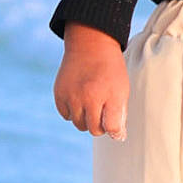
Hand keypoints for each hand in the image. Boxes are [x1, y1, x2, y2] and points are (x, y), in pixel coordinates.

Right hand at [53, 23, 129, 140]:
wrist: (91, 45)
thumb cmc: (110, 69)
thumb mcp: (123, 88)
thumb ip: (120, 113)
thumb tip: (117, 136)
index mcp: (108, 96)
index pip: (111, 129)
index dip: (115, 130)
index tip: (115, 125)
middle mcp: (88, 98)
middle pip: (93, 129)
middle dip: (100, 124)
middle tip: (104, 110)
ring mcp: (71, 96)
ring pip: (78, 124)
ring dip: (86, 118)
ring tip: (92, 103)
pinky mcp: (59, 93)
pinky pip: (66, 115)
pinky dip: (73, 111)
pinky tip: (79, 98)